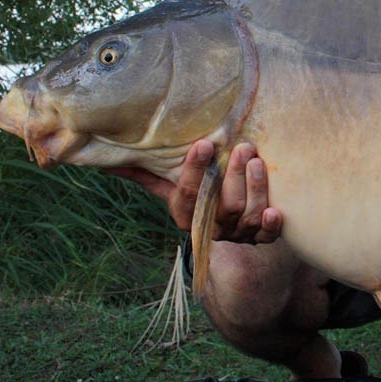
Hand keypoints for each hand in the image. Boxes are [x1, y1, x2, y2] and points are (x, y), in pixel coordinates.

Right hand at [108, 140, 281, 243]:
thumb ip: (145, 171)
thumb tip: (104, 158)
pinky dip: (272, 225)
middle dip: (232, 176)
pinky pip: (267, 236)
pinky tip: (276, 210)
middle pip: (222, 207)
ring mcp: (237, 234)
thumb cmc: (198, 191)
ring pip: (246, 217)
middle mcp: (211, 227)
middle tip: (243, 146)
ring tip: (258, 161)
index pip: (187, 195)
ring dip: (255, 190)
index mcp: (185, 215)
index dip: (194, 171)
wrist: (230, 221)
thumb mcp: (171, 183)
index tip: (204, 144)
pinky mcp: (261, 237)